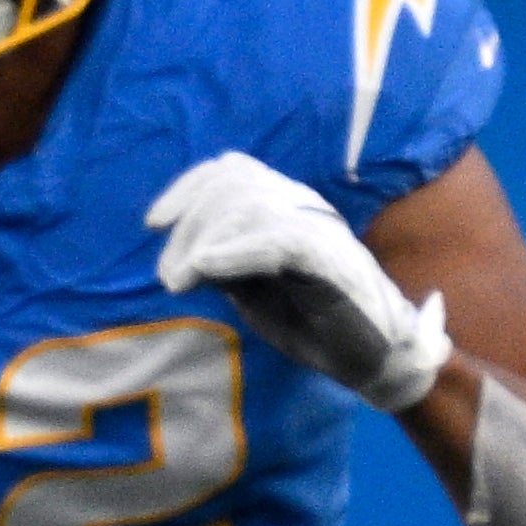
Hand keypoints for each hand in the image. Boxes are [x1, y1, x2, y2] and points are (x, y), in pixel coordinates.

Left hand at [147, 151, 450, 409]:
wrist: (371, 355)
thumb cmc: (311, 319)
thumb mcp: (251, 289)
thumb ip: (222, 264)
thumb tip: (185, 253)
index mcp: (286, 208)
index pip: (234, 170)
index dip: (188, 187)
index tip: (154, 223)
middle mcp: (304, 210)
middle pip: (234, 185)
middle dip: (188, 227)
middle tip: (170, 278)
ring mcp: (321, 232)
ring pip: (253, 206)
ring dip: (203, 242)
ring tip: (182, 281)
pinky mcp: (333, 262)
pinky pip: (282, 241)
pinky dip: (236, 251)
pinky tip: (205, 268)